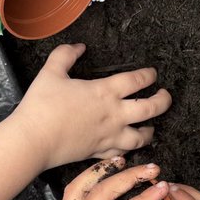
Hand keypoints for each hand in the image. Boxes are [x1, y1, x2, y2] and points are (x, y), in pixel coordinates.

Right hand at [10, 44, 171, 171]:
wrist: (33, 140)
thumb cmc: (42, 106)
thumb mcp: (51, 72)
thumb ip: (66, 55)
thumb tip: (79, 47)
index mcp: (104, 92)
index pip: (137, 81)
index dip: (149, 75)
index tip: (153, 74)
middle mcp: (113, 115)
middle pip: (150, 108)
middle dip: (163, 101)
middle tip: (165, 96)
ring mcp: (108, 136)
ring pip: (141, 136)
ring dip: (150, 130)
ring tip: (151, 127)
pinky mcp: (99, 152)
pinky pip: (121, 152)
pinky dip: (128, 149)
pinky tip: (127, 145)